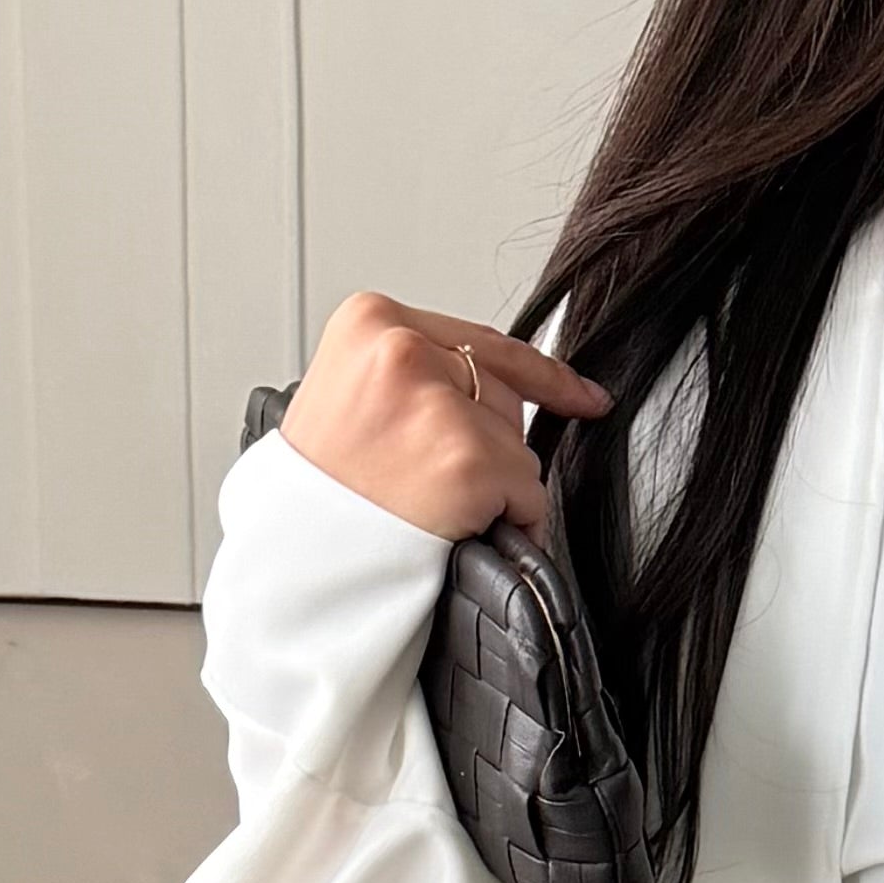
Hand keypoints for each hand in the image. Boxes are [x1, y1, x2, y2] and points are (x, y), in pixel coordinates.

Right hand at [278, 291, 609, 542]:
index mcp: (369, 322)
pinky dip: (509, 519)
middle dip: (490, 443)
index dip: (541, 376)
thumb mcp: (352, 398)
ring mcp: (437, 405)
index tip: (584, 395)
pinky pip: (527, 491)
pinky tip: (454, 526)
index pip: (481, 342)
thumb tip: (500, 387)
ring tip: (424, 505)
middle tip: (428, 480)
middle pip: (503, 393)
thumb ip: (418, 376)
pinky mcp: (467, 461)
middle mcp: (403, 351)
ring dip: (491, 485)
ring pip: (518, 445)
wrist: (298, 560)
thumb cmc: (323, 491)